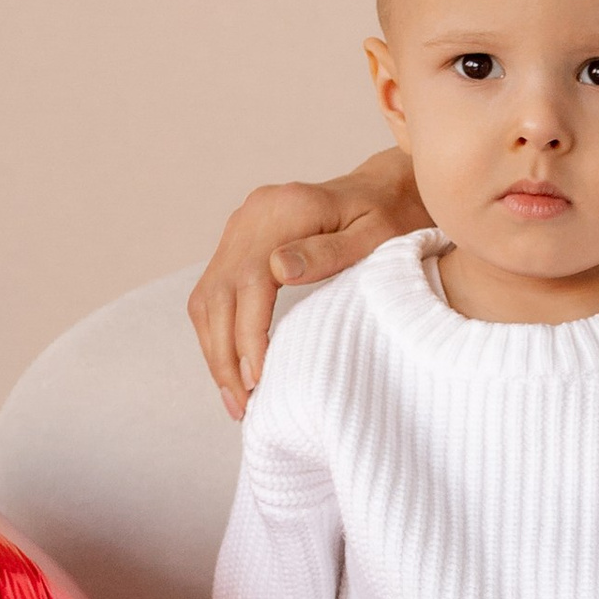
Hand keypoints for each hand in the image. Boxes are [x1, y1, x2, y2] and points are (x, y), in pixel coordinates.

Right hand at [188, 147, 423, 415]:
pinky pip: (214, 293)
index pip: (249, 281)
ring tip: (236, 400)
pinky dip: (218, 334)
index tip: (258, 381)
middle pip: (218, 293)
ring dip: (215, 351)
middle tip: (242, 407)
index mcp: (284, 210)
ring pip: (207, 297)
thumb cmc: (391, 219)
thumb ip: (329, 252)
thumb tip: (277, 269)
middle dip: (225, 356)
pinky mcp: (239, 242)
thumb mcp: (375, 235)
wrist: (383, 190)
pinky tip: (233, 369)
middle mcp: (252, 215)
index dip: (248, 335)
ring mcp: (240, 227)